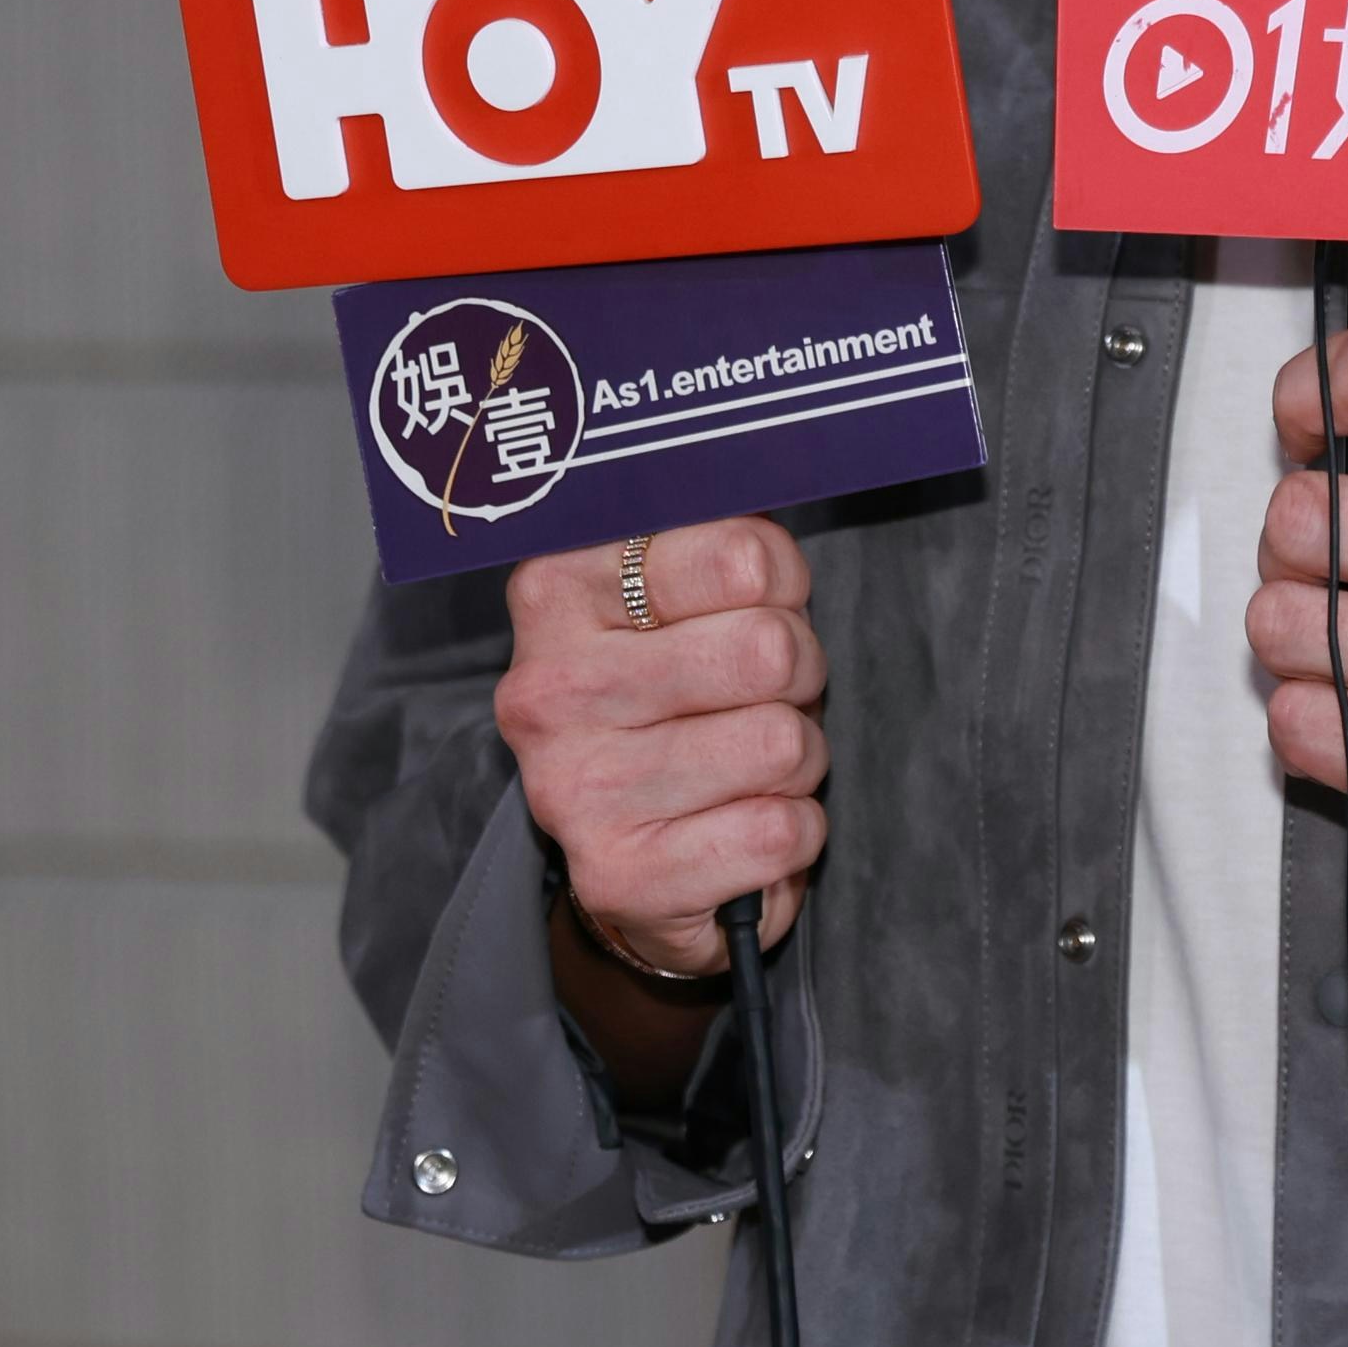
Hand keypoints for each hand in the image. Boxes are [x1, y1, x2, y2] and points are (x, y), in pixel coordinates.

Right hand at [496, 517, 826, 981]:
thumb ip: (722, 536)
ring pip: (780, 742)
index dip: (781, 584)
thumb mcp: (684, 600)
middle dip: (797, 675)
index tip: (759, 605)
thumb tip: (785, 470)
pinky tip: (745, 828)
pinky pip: (780, 832)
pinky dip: (794, 834)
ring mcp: (575, 788)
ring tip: (748, 764)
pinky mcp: (619, 876)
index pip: (739, 554)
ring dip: (796, 758)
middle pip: (767, 649)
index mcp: (558, 590)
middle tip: (764, 696)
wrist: (639, 864)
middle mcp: (550, 687)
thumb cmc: (682, 701)